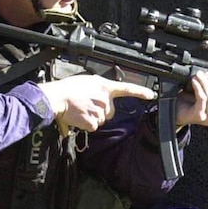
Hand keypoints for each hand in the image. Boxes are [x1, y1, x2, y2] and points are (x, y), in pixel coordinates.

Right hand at [39, 74, 156, 135]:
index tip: (151, 95)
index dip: (140, 92)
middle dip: (101, 111)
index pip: (126, 88)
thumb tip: (100, 94)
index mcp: (104, 86)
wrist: (57, 97)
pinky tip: (78, 117)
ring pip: (100, 120)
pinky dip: (85, 124)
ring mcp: (100, 111)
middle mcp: (105, 99)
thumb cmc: (67, 88)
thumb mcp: (86, 81)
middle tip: (86, 105)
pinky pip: (92, 126)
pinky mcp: (93, 122)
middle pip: (110, 112)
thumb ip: (97, 88)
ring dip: (91, 117)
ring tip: (79, 109)